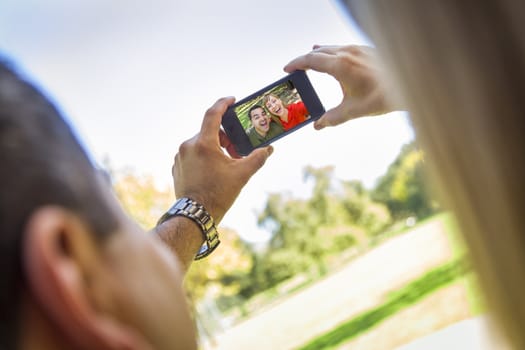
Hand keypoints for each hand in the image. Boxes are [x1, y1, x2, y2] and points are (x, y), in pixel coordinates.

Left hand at [172, 97, 272, 222]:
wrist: (195, 215)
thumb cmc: (218, 194)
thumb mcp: (242, 175)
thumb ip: (257, 158)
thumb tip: (269, 149)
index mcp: (203, 143)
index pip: (213, 114)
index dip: (223, 104)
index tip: (232, 100)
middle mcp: (188, 146)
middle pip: (209, 131)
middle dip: (224, 136)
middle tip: (237, 147)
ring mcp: (180, 157)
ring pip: (201, 143)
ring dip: (214, 147)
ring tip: (227, 162)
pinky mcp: (177, 167)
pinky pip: (192, 154)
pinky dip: (204, 156)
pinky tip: (214, 170)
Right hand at [284, 45, 395, 129]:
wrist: (409, 84)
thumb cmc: (381, 97)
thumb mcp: (353, 111)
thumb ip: (332, 118)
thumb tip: (318, 126)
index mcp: (339, 66)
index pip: (310, 60)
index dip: (296, 64)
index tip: (286, 69)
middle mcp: (347, 53)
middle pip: (318, 52)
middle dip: (305, 60)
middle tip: (295, 68)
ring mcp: (358, 50)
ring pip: (332, 48)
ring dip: (319, 54)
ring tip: (311, 58)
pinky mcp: (367, 50)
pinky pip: (344, 48)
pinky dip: (334, 52)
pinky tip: (336, 58)